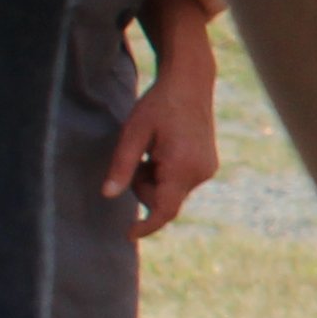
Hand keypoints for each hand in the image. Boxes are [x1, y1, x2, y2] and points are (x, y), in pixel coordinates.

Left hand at [104, 24, 221, 235]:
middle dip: (143, 187)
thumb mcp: (133, 133)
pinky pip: (180, 181)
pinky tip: (162, 150)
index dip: (146, 226)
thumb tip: (108, 195)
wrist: (190, 83)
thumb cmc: (158, 105)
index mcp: (182, 167)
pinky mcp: (208, 165)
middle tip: (134, 159)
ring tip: (150, 150)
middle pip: (164, 200)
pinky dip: (165, 173)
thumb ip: (122, 166)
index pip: (164, 209)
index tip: (128, 234)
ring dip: (154, 179)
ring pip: (171, 191)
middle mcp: (201, 173)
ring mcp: (207, 170)